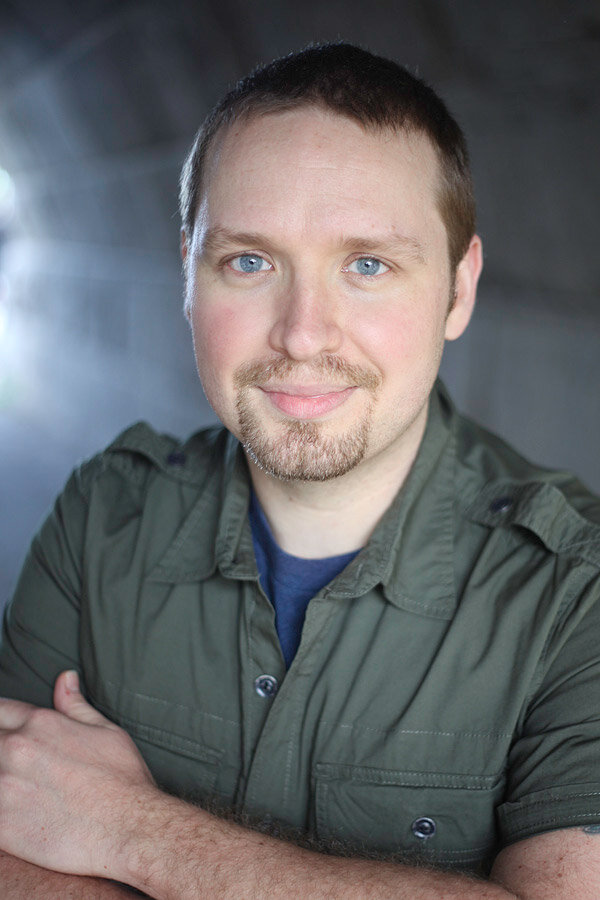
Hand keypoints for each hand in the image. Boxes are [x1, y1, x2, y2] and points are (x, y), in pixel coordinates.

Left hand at [0, 671, 156, 879]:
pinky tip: (16, 810)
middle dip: (1, 747)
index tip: (9, 734)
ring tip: (18, 788)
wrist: (129, 828)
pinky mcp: (0, 824)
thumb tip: (65, 679)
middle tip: (19, 767)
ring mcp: (3, 787)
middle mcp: (16, 749)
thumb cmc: (123, 781)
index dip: (2, 721)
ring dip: (0, 777)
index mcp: (40, 723)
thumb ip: (75, 705)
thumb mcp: (106, 731)